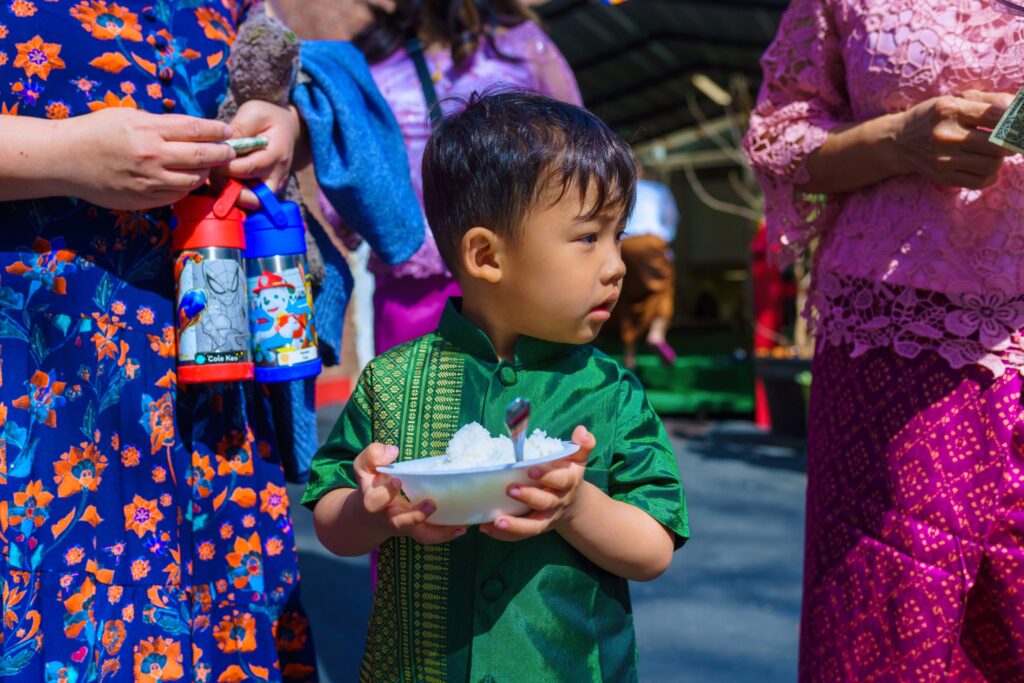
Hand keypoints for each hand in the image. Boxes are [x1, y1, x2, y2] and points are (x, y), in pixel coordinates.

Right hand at [61, 108, 234, 210]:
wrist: (65, 158)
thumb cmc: (97, 131)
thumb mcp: (128, 115)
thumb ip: (162, 123)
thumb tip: (193, 129)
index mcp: (149, 129)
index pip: (196, 129)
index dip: (217, 130)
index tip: (228, 131)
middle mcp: (152, 156)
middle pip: (202, 156)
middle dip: (222, 153)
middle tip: (230, 151)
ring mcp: (149, 180)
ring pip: (193, 180)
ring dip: (206, 173)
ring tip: (208, 166)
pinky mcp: (144, 199)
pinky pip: (177, 196)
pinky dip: (187, 188)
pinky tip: (188, 180)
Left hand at [219, 99, 300, 208]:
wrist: (287, 129)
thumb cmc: (268, 118)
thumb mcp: (254, 114)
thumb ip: (239, 128)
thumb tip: (220, 145)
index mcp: (276, 153)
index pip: (248, 169)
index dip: (225, 167)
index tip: (210, 157)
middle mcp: (278, 175)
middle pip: (251, 194)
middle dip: (226, 185)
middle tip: (211, 170)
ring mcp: (275, 187)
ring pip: (251, 202)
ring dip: (230, 193)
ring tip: (217, 176)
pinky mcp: (268, 192)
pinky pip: (251, 201)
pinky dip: (235, 195)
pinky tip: (224, 181)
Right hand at [354, 443, 465, 544]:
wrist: (369, 515)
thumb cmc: (372, 485)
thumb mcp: (365, 468)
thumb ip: (373, 455)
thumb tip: (393, 451)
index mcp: (373, 502)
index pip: (375, 501)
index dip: (386, 492)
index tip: (397, 479)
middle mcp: (389, 518)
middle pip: (399, 523)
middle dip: (415, 516)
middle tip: (431, 503)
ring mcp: (404, 526)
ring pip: (420, 534)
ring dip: (438, 532)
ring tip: (458, 525)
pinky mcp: (417, 530)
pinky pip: (431, 536)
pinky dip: (446, 534)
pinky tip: (461, 527)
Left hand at [480, 425, 594, 541]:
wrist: (573, 505)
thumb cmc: (569, 475)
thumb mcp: (578, 460)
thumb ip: (582, 445)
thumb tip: (581, 430)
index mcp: (568, 484)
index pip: (560, 481)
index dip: (547, 476)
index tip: (531, 469)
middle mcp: (557, 503)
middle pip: (545, 503)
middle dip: (528, 497)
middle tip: (510, 489)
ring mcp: (546, 518)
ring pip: (533, 526)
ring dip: (515, 525)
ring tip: (496, 520)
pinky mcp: (534, 528)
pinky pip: (520, 536)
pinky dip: (504, 535)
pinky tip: (486, 527)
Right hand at [892, 90, 1014, 189]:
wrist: (899, 142)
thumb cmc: (935, 116)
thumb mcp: (957, 99)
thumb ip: (991, 99)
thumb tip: (1019, 108)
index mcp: (950, 109)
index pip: (997, 115)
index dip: (1016, 120)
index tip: (1018, 124)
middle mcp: (945, 135)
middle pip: (998, 144)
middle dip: (1012, 142)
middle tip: (1010, 140)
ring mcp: (943, 159)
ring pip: (992, 164)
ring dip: (1001, 159)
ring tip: (995, 152)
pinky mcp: (942, 176)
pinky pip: (980, 182)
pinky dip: (991, 175)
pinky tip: (986, 166)